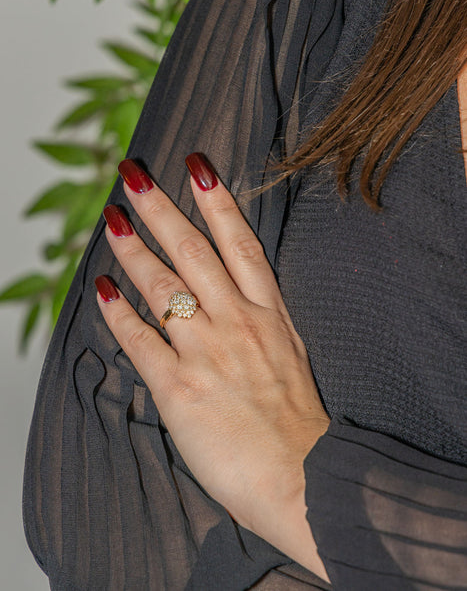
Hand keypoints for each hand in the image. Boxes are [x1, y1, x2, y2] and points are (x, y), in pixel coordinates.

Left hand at [95, 155, 329, 576]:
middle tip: (134, 176)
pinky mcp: (179, 386)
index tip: (197, 168)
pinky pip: (141, 339)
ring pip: (162, 285)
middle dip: (160, 208)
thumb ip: (261, 323)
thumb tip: (232, 302)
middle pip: (193, 251)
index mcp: (268, 313)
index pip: (240, 244)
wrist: (303, 477)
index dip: (217, 202)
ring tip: (111, 220)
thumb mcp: (291, 356)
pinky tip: (102, 290)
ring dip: (133, 248)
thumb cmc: (298, 423)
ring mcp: (207, 350)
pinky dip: (118, 312)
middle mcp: (237, 321)